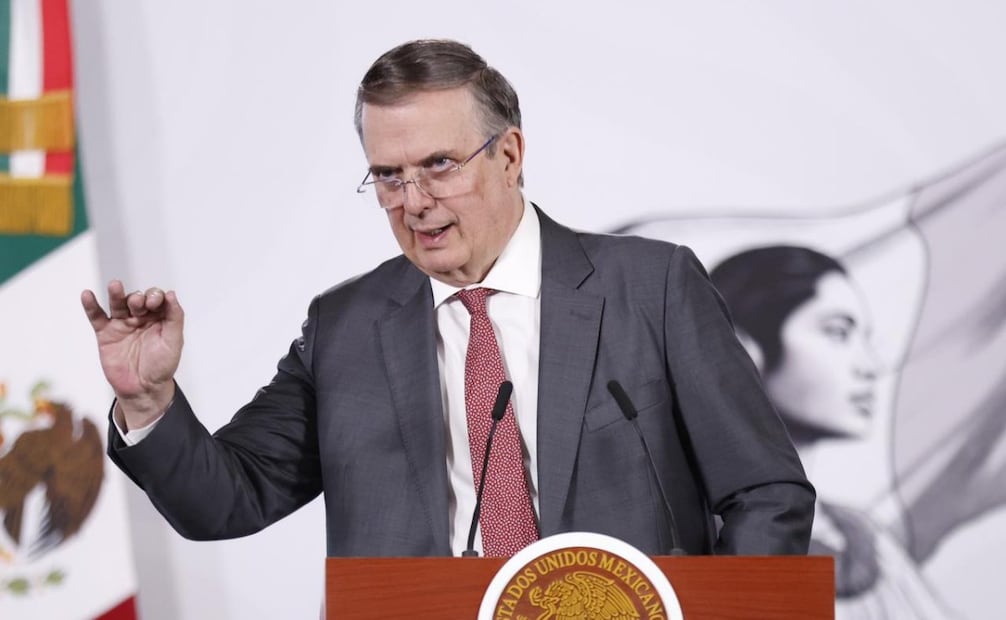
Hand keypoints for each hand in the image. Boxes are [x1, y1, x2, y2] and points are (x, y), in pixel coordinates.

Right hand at [81, 280, 183, 428]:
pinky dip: (90, 306)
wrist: (143, 389)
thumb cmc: (161, 366)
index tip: (156, 303)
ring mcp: (122, 324)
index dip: (156, 297)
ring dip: (117, 294)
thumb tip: (171, 294)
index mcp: (159, 318)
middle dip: (139, 298)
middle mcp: (141, 318)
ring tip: (115, 286)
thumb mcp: (173, 342)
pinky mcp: (106, 334)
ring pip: (118, 304)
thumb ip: (174, 318)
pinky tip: (87, 295)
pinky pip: (97, 317)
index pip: (157, 299)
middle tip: (140, 304)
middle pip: (137, 299)